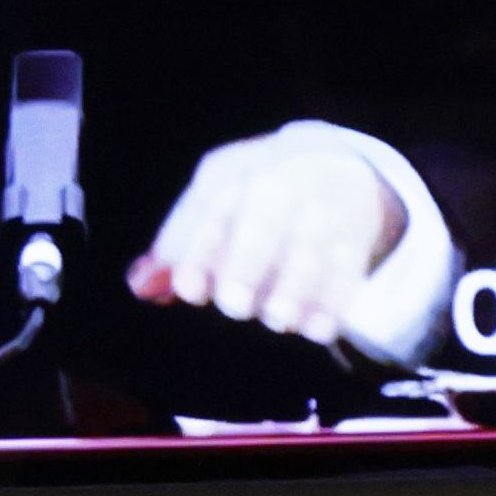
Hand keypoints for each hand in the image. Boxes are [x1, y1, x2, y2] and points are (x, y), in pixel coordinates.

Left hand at [131, 127, 416, 345]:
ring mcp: (321, 206)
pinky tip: (318, 330)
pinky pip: (347, 268)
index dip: (197, 253)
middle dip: (247, 267)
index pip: (209, 211)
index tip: (188, 290)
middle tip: (235, 306)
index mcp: (231, 174)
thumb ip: (176, 250)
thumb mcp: (211, 209)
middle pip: (262, 226)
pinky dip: (334, 302)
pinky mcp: (356, 231)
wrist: (335, 165)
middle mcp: (278, 183)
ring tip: (279, 319)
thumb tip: (139, 286)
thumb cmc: (253, 200)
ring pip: (309, 249)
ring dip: (294, 288)